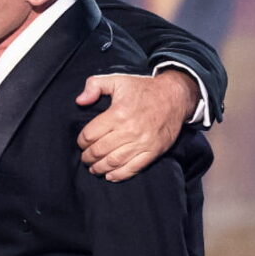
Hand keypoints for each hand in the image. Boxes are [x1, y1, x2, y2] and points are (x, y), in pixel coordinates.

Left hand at [75, 71, 198, 181]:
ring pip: (114, 162)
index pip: (90, 134)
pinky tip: (110, 176)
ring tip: (93, 168)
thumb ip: (94, 85)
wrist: (175, 97)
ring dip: (100, 168)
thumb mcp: (117, 80)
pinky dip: (120, 175)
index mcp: (118, 113)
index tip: (81, 143)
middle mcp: (130, 130)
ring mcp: (143, 143)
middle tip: (85, 158)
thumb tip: (79, 101)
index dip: (81, 141)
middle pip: (100, 150)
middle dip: (88, 157)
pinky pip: (134, 168)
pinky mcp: (154, 151)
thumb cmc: (143, 89)